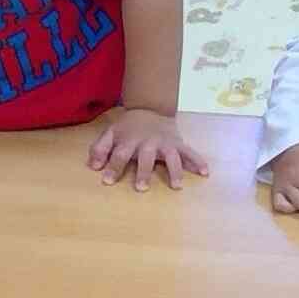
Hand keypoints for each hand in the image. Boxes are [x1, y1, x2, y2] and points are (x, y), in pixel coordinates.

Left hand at [87, 107, 207, 191]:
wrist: (150, 109)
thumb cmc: (128, 127)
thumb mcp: (111, 133)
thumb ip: (100, 149)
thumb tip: (93, 167)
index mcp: (130, 140)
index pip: (120, 154)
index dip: (113, 167)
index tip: (107, 181)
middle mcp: (149, 142)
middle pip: (146, 158)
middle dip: (144, 172)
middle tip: (141, 188)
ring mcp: (166, 143)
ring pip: (172, 157)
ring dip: (175, 171)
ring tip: (176, 186)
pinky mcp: (178, 144)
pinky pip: (190, 153)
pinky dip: (198, 162)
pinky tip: (205, 173)